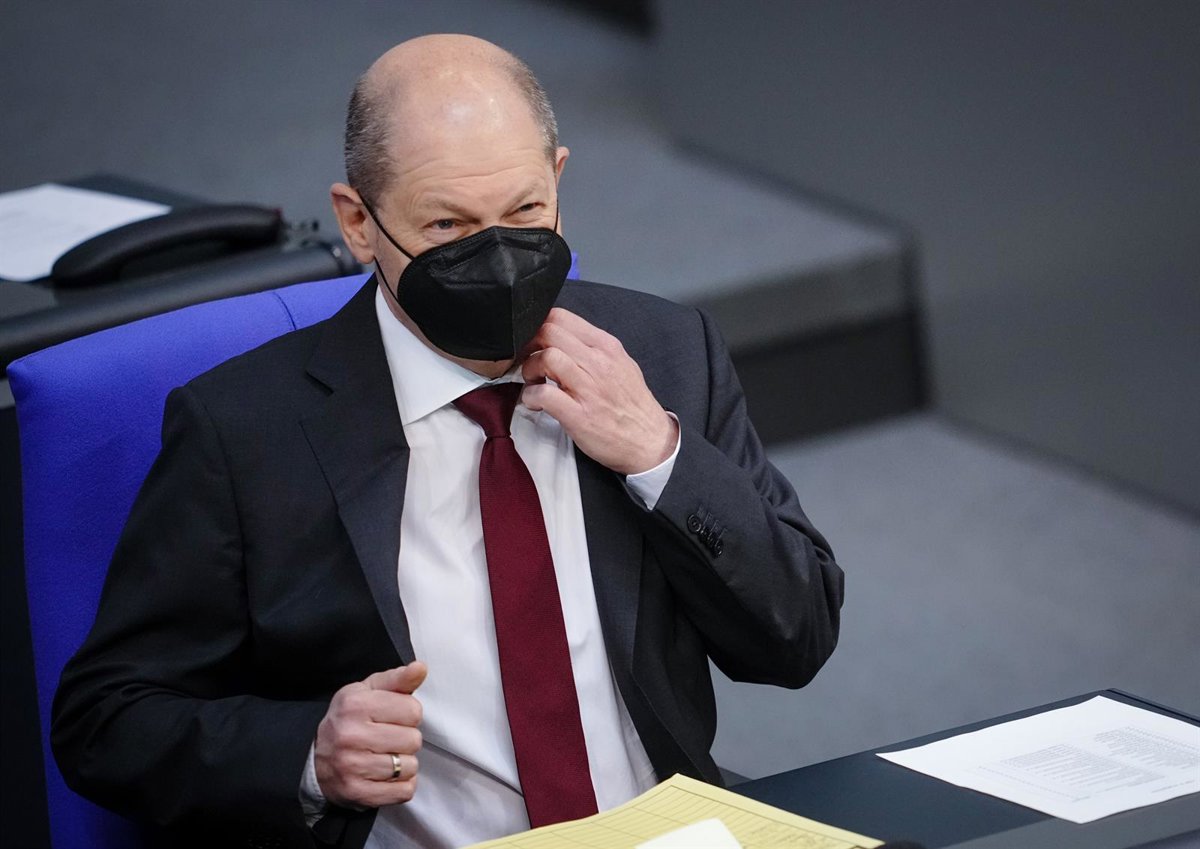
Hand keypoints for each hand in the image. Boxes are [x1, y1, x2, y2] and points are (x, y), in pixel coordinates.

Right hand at [314, 661, 426, 808]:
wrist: (315, 758)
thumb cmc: (350, 720)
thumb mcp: (367, 692)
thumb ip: (397, 679)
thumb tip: (420, 668)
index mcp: (355, 704)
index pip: (413, 711)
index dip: (408, 714)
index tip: (392, 717)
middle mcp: (350, 735)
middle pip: (413, 740)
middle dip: (406, 739)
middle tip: (387, 739)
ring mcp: (352, 766)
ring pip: (409, 767)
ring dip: (404, 764)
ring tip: (385, 757)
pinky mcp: (357, 793)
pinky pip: (404, 791)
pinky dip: (401, 785)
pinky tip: (386, 776)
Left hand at [521, 308, 676, 474]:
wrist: (650, 441)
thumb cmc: (632, 405)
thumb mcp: (621, 363)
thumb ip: (593, 347)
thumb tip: (563, 337)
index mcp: (606, 346)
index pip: (561, 316)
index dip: (538, 326)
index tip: (534, 342)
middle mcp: (598, 362)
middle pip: (549, 332)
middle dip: (529, 345)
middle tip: (529, 362)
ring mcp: (589, 389)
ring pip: (546, 358)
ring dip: (529, 369)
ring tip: (534, 383)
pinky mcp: (579, 415)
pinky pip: (544, 395)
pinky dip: (530, 397)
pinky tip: (535, 403)